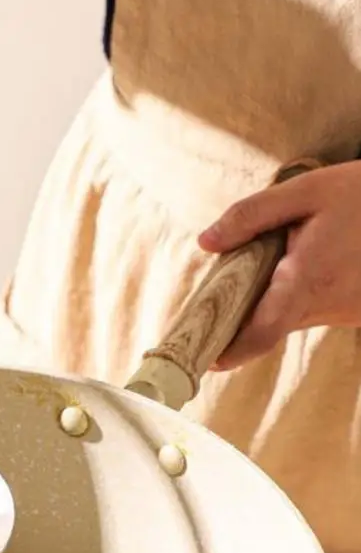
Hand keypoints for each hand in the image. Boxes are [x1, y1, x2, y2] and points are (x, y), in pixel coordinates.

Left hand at [198, 160, 360, 369]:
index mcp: (308, 278)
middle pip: (273, 323)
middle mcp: (331, 304)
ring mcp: (349, 311)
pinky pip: (317, 308)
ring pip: (295, 315)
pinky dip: (300, 294)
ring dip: (276, 299)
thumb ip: (250, 216)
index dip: (235, 350)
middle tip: (219, 297)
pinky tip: (308, 264)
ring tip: (273, 262)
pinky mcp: (359, 310)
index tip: (210, 360)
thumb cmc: (359, 194)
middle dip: (245, 314)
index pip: (264, 331)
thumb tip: (206, 243)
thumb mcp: (303, 191)